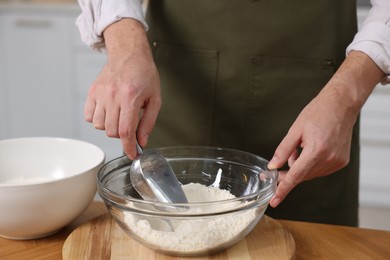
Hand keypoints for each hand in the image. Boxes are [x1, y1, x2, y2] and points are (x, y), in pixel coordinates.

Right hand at [84, 19, 160, 158]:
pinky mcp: (92, 92)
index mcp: (131, 98)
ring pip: (99, 126)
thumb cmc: (144, 74)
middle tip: (130, 126)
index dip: (129, 147)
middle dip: (122, 135)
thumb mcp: (155, 99)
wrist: (129, 54)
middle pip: (112, 131)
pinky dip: (97, 119)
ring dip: (110, 127)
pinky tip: (108, 112)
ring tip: (119, 116)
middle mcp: (113, 96)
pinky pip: (89, 116)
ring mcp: (100, 94)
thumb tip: (142, 141)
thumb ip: (148, 122)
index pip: (126, 131)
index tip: (132, 154)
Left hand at [267, 51, 383, 206]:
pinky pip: (320, 170)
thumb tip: (273, 166)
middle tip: (275, 170)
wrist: (341, 105)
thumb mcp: (295, 130)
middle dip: (287, 175)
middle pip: (302, 176)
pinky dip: (310, 165)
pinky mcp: (341, 162)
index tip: (274, 201)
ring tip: (298, 150)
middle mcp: (328, 158)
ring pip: (310, 174)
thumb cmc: (318, 112)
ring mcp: (337, 161)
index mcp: (316, 150)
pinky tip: (308, 152)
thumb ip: (283, 150)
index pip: (295, 176)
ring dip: (300, 167)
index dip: (283, 189)